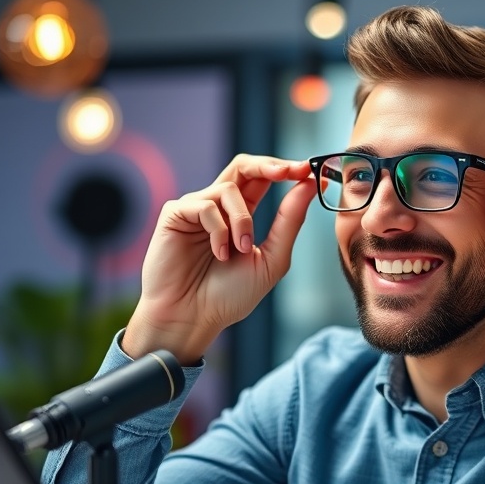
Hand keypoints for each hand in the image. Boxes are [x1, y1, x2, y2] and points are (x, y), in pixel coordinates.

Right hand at [122, 154, 316, 362]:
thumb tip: (309, 183)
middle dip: (269, 165)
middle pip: (243, 166)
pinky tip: (218, 253)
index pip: (262, 178)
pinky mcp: (175, 214)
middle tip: (290, 172)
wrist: (193, 319)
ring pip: (229, 189)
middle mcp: (218, 208)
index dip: (285, 169)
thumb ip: (289, 221)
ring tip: (241, 250)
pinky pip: (205, 205)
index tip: (309, 169)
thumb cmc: (229, 296)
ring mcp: (196, 209)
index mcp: (241, 216)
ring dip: (243, 221)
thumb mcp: (271, 259)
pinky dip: (219, 229)